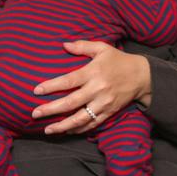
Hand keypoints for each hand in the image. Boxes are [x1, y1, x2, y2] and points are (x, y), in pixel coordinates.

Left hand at [32, 41, 150, 134]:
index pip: (69, 81)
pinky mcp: (109, 113)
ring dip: (63, 125)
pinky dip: (78, 129)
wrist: (142, 76)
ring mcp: (104, 103)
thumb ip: (82, 46)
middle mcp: (98, 89)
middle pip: (71, 102)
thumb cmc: (118, 60)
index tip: (36, 90)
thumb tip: (63, 44)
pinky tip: (66, 131)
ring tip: (47, 129)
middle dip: (51, 109)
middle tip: (35, 113)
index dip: (51, 86)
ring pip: (81, 118)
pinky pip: (92, 124)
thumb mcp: (102, 48)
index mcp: (93, 72)